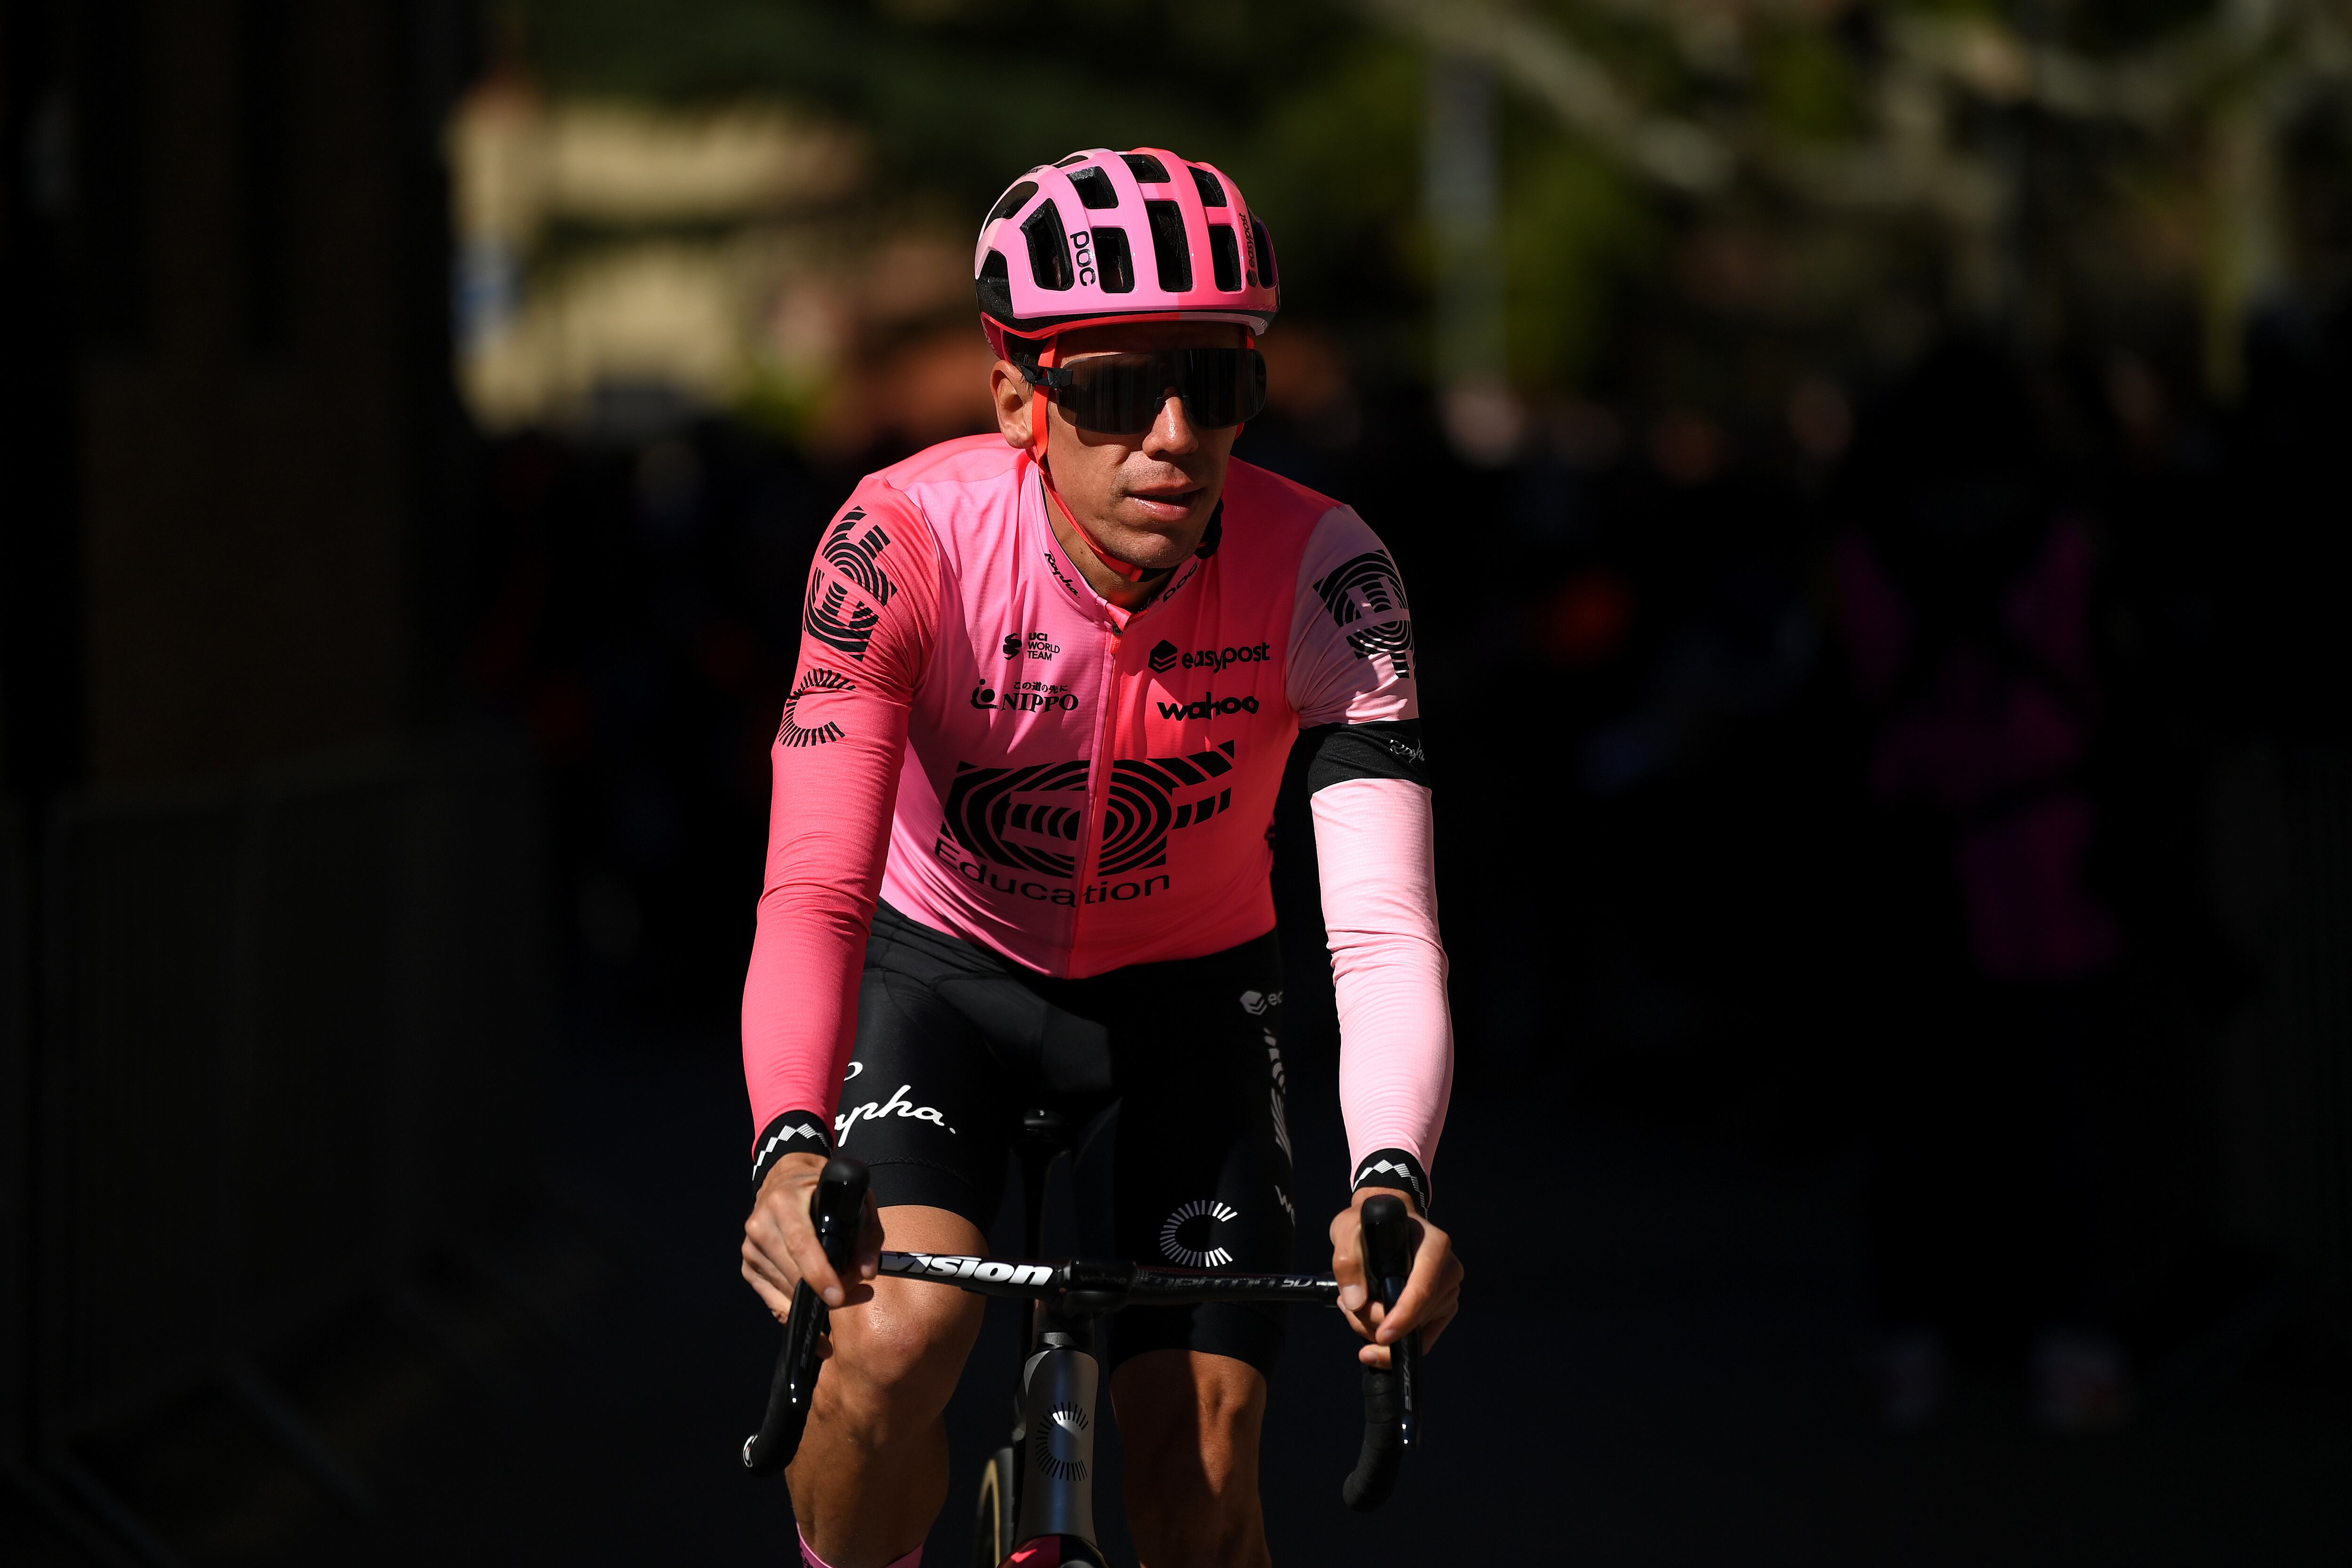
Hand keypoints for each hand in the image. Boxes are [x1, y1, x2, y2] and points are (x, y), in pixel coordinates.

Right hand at [741, 1151, 884, 1325]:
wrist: (784, 1180)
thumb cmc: (823, 1190)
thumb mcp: (853, 1199)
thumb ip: (867, 1234)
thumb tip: (866, 1273)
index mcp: (783, 1202)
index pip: (800, 1244)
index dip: (819, 1274)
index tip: (837, 1296)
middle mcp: (761, 1224)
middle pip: (793, 1273)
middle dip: (825, 1291)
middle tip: (856, 1291)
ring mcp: (750, 1248)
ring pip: (784, 1289)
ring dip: (813, 1300)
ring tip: (842, 1291)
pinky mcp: (748, 1266)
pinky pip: (772, 1298)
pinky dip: (796, 1305)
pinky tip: (815, 1300)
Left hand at [1329, 1188, 1462, 1368]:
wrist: (1384, 1223)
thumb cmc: (1368, 1223)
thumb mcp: (1347, 1228)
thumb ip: (1347, 1259)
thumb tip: (1356, 1302)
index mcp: (1434, 1245)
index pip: (1423, 1289)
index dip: (1404, 1317)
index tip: (1383, 1337)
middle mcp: (1448, 1269)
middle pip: (1417, 1317)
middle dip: (1376, 1323)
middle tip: (1347, 1305)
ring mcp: (1448, 1291)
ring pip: (1416, 1333)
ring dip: (1377, 1329)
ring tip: (1355, 1305)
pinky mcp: (1443, 1309)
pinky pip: (1420, 1340)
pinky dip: (1391, 1341)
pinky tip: (1368, 1326)